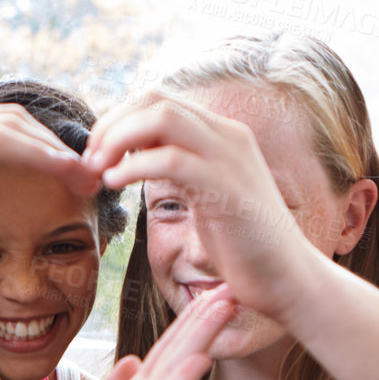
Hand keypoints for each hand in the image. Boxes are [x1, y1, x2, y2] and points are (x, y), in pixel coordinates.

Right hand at [0, 102, 99, 314]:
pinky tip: (65, 174)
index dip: (46, 144)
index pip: (0, 121)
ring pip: (8, 126)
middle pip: (8, 119)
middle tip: (94, 175)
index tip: (81, 172)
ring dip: (55, 151)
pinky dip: (37, 155)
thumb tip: (20, 158)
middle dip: (57, 146)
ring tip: (86, 179)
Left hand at [35, 289, 236, 379]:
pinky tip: (198, 360)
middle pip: (178, 356)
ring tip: (225, 304)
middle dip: (203, 321)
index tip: (211, 290)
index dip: (186, 322)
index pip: (164, 353)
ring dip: (200, 338)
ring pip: (175, 374)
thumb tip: (132, 360)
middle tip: (234, 287)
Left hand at [84, 90, 321, 319]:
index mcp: (223, 135)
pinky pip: (170, 159)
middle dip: (112, 124)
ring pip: (162, 118)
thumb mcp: (207, 195)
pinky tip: (115, 184)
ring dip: (118, 140)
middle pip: (156, 100)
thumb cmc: (243, 246)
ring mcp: (230, 158)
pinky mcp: (226, 188)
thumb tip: (133, 154)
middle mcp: (228, 137)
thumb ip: (179, 168)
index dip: (119, 118)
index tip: (97, 151)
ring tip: (99, 171)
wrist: (288, 279)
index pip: (160, 101)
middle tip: (90, 159)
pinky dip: (133, 167)